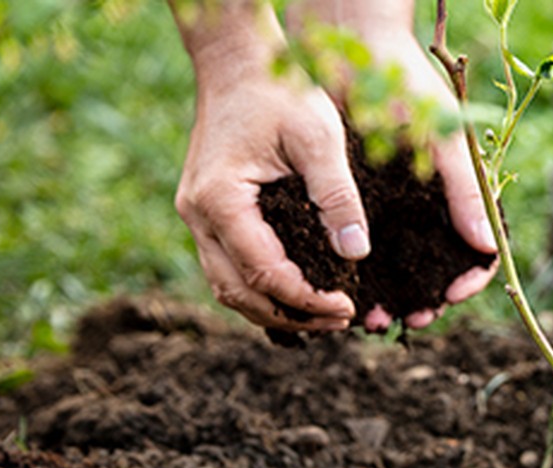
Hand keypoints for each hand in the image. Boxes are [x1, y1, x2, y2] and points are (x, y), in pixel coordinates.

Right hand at [175, 60, 361, 330]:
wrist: (239, 63)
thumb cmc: (280, 92)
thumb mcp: (320, 138)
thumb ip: (337, 196)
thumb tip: (356, 254)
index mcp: (220, 200)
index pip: (265, 274)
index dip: (308, 299)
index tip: (348, 306)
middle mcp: (197, 214)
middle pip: (239, 293)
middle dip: (292, 316)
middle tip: (340, 321)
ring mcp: (196, 216)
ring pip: (229, 288)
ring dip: (274, 310)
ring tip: (324, 316)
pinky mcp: (206, 213)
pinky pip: (229, 268)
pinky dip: (261, 290)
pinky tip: (300, 293)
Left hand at [344, 32, 499, 330]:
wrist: (351, 45)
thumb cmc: (406, 83)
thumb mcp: (442, 138)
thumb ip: (465, 191)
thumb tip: (488, 248)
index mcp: (461, 191)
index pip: (480, 250)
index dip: (470, 277)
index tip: (451, 294)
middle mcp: (431, 203)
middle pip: (439, 266)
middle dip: (429, 297)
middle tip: (413, 318)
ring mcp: (397, 203)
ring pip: (402, 265)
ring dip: (393, 294)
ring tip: (375, 317)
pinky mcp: (362, 198)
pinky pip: (365, 247)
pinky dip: (361, 273)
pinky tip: (349, 290)